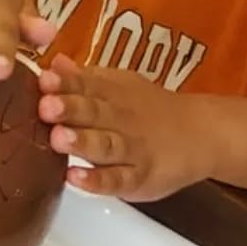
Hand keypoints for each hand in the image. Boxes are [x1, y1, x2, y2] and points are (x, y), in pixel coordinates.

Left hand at [37, 55, 206, 200]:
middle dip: (70, 109)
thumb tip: (53, 63)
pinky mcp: (139, 179)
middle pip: (94, 113)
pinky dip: (97, 181)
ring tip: (58, 138)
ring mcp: (131, 150)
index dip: (65, 83)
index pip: (86, 85)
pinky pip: (117, 181)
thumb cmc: (148, 110)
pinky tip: (76, 177)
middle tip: (47, 106)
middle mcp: (120, 120)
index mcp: (111, 94)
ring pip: (105, 146)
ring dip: (82, 142)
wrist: (202, 133)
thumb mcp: (117, 86)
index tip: (44, 79)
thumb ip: (83, 79)